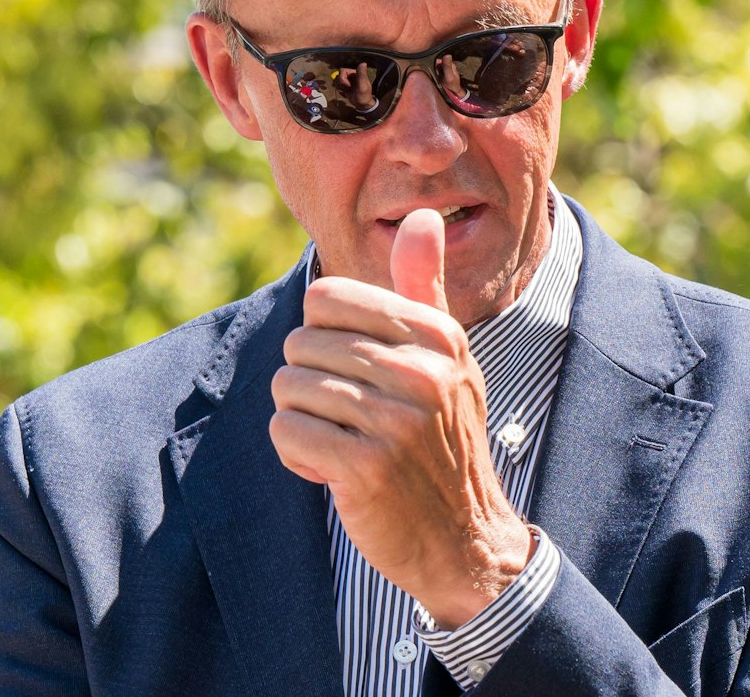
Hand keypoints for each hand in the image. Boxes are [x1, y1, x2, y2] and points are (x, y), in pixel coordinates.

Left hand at [269, 208, 531, 627]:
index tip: (355, 368)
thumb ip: (425, 286)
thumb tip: (422, 215)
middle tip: (350, 416)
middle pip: (302, 344)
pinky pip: (286, 433)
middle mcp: (424, 371)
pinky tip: (333, 470)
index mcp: (439, 334)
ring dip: (303, 421)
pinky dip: (297, 455)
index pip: (327, 298)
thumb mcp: (447, 356)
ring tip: (344, 441)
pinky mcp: (366, 467)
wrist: (463, 533)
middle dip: (310, 383)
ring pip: (288, 389)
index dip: (322, 334)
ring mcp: (398, 420)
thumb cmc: (442, 436)